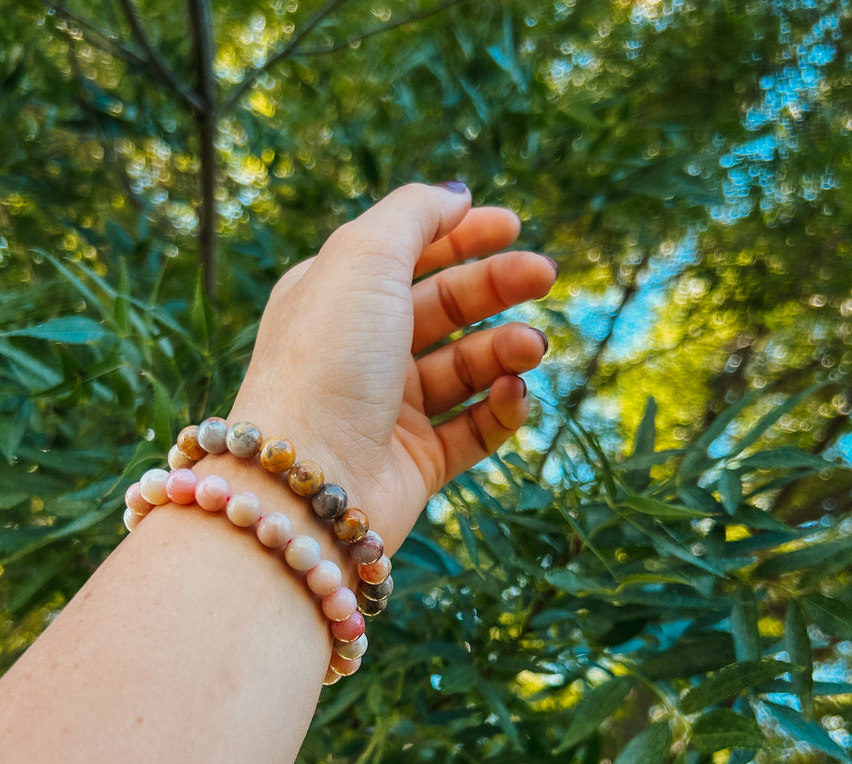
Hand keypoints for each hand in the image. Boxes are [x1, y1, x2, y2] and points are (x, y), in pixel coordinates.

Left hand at [230, 182, 557, 549]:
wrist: (306, 479)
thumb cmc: (327, 360)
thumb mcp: (363, 258)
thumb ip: (413, 215)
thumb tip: (456, 195)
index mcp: (336, 298)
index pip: (407, 256)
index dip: (461, 236)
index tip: (513, 225)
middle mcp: (361, 352)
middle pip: (444, 308)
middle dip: (497, 286)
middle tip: (544, 274)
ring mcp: (389, 411)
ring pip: (466, 369)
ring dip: (506, 349)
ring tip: (530, 347)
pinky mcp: (417, 464)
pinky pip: (475, 429)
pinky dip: (502, 408)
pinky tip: (514, 392)